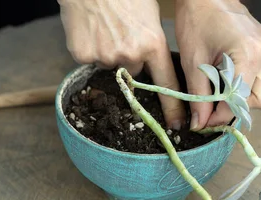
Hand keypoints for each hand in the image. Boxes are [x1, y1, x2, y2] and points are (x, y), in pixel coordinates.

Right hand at [58, 0, 185, 128]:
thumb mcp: (149, 13)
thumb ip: (152, 41)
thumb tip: (152, 63)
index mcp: (152, 43)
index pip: (166, 83)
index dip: (172, 107)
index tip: (176, 125)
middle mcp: (130, 55)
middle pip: (133, 71)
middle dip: (130, 58)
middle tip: (123, 34)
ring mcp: (105, 57)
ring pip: (110, 65)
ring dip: (109, 51)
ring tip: (105, 26)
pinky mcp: (83, 55)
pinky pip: (90, 60)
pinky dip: (90, 48)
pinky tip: (90, 29)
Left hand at [174, 0, 260, 129]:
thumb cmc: (197, 20)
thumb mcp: (193, 62)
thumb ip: (199, 97)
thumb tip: (200, 124)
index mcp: (249, 52)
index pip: (241, 99)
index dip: (222, 115)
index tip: (206, 121)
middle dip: (239, 108)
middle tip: (216, 106)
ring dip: (245, 99)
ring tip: (222, 91)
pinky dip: (250, 87)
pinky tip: (231, 80)